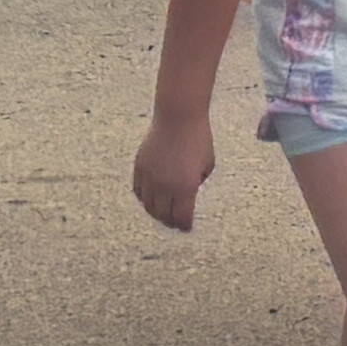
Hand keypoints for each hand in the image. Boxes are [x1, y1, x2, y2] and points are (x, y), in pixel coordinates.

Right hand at [132, 109, 213, 232]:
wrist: (178, 117)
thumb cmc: (198, 139)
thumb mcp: (207, 164)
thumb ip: (198, 182)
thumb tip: (189, 194)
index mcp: (186, 187)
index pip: (182, 216)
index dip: (184, 225)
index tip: (186, 228)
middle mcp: (166, 186)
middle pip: (164, 215)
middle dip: (170, 222)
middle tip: (175, 223)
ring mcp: (150, 177)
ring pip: (149, 205)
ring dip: (156, 213)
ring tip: (162, 214)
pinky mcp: (140, 167)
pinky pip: (139, 191)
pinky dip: (144, 199)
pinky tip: (151, 199)